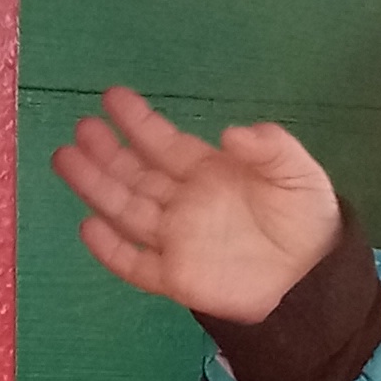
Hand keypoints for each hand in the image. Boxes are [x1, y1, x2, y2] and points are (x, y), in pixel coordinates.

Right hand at [51, 86, 341, 323]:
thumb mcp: (299, 174)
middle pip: (135, 174)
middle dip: (106, 151)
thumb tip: (230, 133)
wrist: (314, 283)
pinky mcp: (175, 279)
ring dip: (96, 186)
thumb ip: (270, 148)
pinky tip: (88, 226)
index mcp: (209, 173)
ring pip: (126, 210)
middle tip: (81, 127)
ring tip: (66, 159)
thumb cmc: (309, 223)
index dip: (137, 121)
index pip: (164, 143)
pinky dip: (110, 249)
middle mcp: (184, 203)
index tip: (112, 97)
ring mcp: (176, 241)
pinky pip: (135, 264)